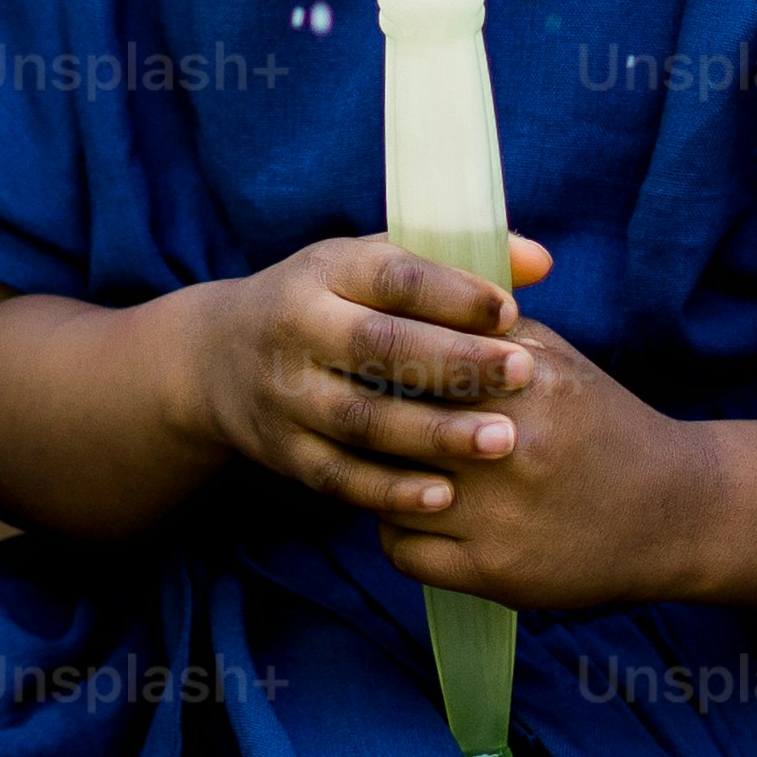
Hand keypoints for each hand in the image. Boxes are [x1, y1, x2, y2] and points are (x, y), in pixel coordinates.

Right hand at [167, 232, 543, 515]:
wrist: (215, 359)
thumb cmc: (328, 304)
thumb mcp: (371, 266)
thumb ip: (454, 264)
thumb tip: (541, 262)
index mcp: (324, 271)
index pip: (389, 276)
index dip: (450, 293)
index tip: (510, 311)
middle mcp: (296, 328)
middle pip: (377, 346)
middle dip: (453, 361)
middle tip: (523, 373)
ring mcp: (284, 394)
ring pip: (361, 418)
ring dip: (433, 433)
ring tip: (501, 441)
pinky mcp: (282, 452)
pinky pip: (339, 477)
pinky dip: (391, 490)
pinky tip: (446, 495)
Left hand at [367, 270, 730, 620]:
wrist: (674, 510)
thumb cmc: (601, 423)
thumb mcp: (555, 359)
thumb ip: (484, 329)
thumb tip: (403, 302)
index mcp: (523, 381)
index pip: (413, 364)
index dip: (381, 367)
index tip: (370, 370)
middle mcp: (509, 447)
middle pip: (391, 426)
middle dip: (372, 423)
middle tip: (365, 420)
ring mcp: (499, 515)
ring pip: (384, 491)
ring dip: (379, 482)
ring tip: (393, 469)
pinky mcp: (494, 570)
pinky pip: (401, 548)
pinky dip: (399, 532)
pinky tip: (420, 516)